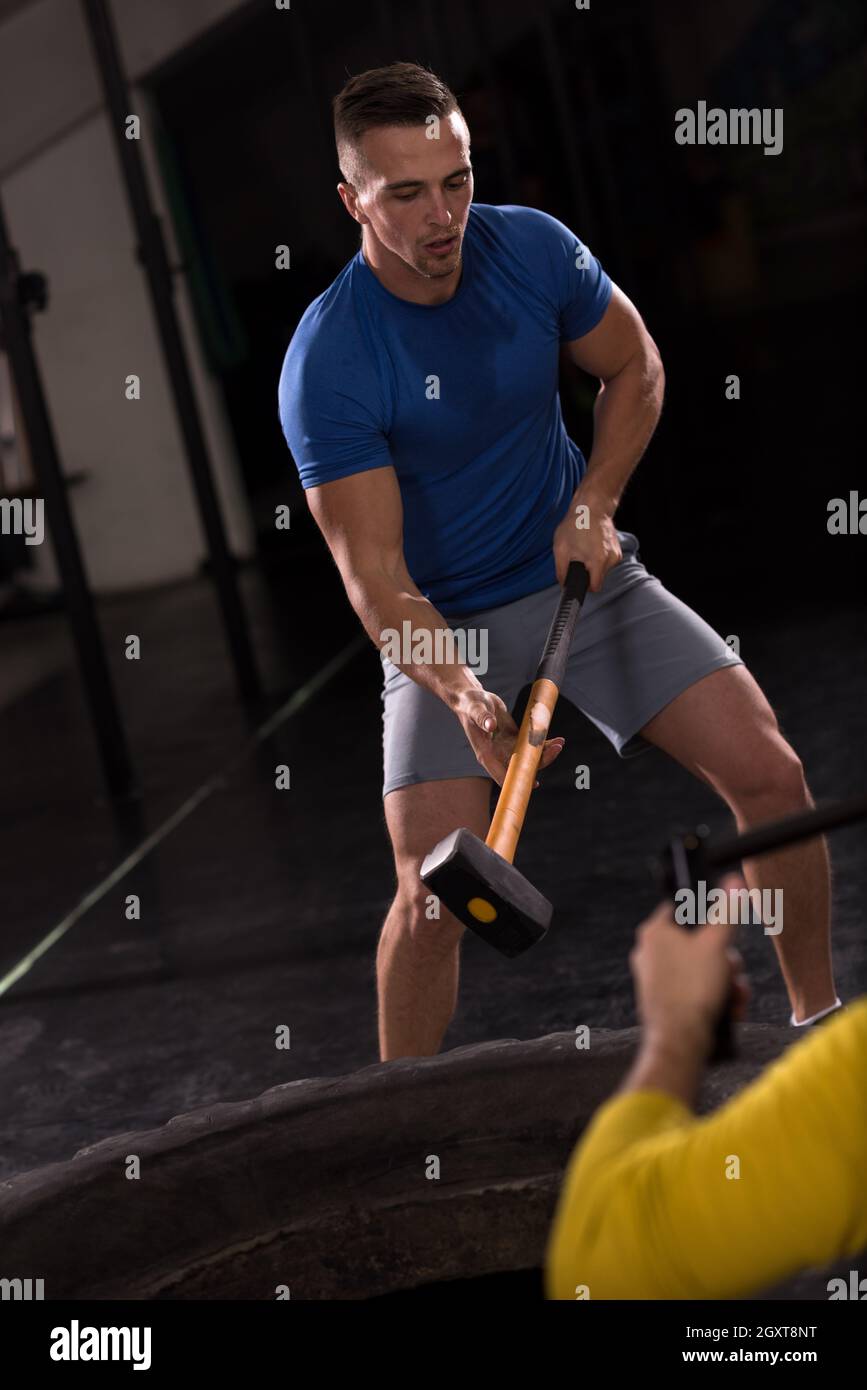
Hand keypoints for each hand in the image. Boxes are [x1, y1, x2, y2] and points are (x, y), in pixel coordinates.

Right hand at [454, 686, 564, 787]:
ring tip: (559, 743)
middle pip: (521, 766)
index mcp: (486, 753)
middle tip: (555, 748)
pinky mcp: (514, 740)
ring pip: (529, 758)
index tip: (532, 783)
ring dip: (545, 753)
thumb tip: (490, 725)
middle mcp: (498, 755)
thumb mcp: (475, 709)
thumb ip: (482, 718)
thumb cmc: (470, 706)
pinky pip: (531, 746)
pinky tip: (555, 739)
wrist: (473, 699)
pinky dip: (543, 743)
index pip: (501, 773)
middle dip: (539, 761)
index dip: (516, 780)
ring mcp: (507, 748)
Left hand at [553, 492, 621, 590]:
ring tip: (584, 548)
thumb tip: (563, 584)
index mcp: (598, 561)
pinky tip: (591, 545)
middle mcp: (611, 559)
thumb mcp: (561, 548)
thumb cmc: (576, 524)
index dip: (585, 586)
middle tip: (578, 558)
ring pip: (602, 569)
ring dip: (592, 564)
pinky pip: (605, 561)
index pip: (595, 587)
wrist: (592, 506)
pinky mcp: (617, 549)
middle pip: (598, 578)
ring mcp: (616, 554)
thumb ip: (561, 571)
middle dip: (587, 572)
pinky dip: (598, 557)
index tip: (578, 581)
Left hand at [629, 875, 750, 1046]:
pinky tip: (728, 1011)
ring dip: (725, 982)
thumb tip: (735, 881)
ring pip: (699, 970)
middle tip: (733, 973)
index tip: (723, 932)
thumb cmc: (693, 990)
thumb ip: (727, 911)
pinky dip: (714, 998)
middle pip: (696, 944)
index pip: (681, 908)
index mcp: (654, 932)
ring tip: (734, 997)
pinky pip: (693, 991)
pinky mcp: (662, 1001)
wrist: (680, 1042)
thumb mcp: (717, 945)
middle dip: (724, 961)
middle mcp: (648, 953)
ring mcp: (653, 979)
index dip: (706, 917)